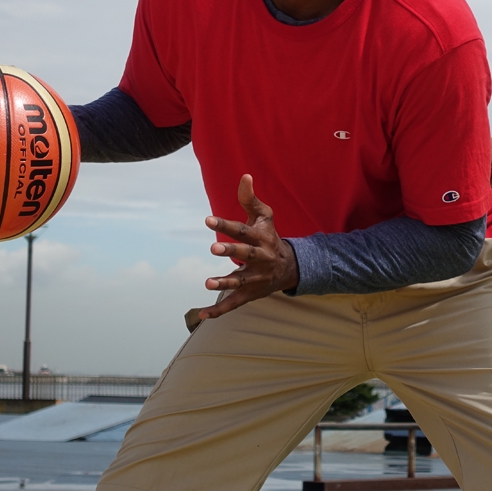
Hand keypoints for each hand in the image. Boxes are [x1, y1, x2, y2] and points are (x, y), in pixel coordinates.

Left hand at [197, 174, 298, 319]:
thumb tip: (244, 175)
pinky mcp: (250, 294)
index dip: (225, 225)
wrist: (290, 267)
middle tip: (214, 249)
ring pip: (240, 281)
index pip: (242, 230)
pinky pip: (234, 304)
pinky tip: (201, 315)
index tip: (208, 220)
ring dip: (224, 283)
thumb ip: (250, 199)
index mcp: (261, 238)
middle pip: (246, 255)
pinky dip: (218, 311)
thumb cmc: (270, 236)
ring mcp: (255, 278)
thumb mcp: (264, 216)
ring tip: (208, 282)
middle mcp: (260, 258)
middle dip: (231, 252)